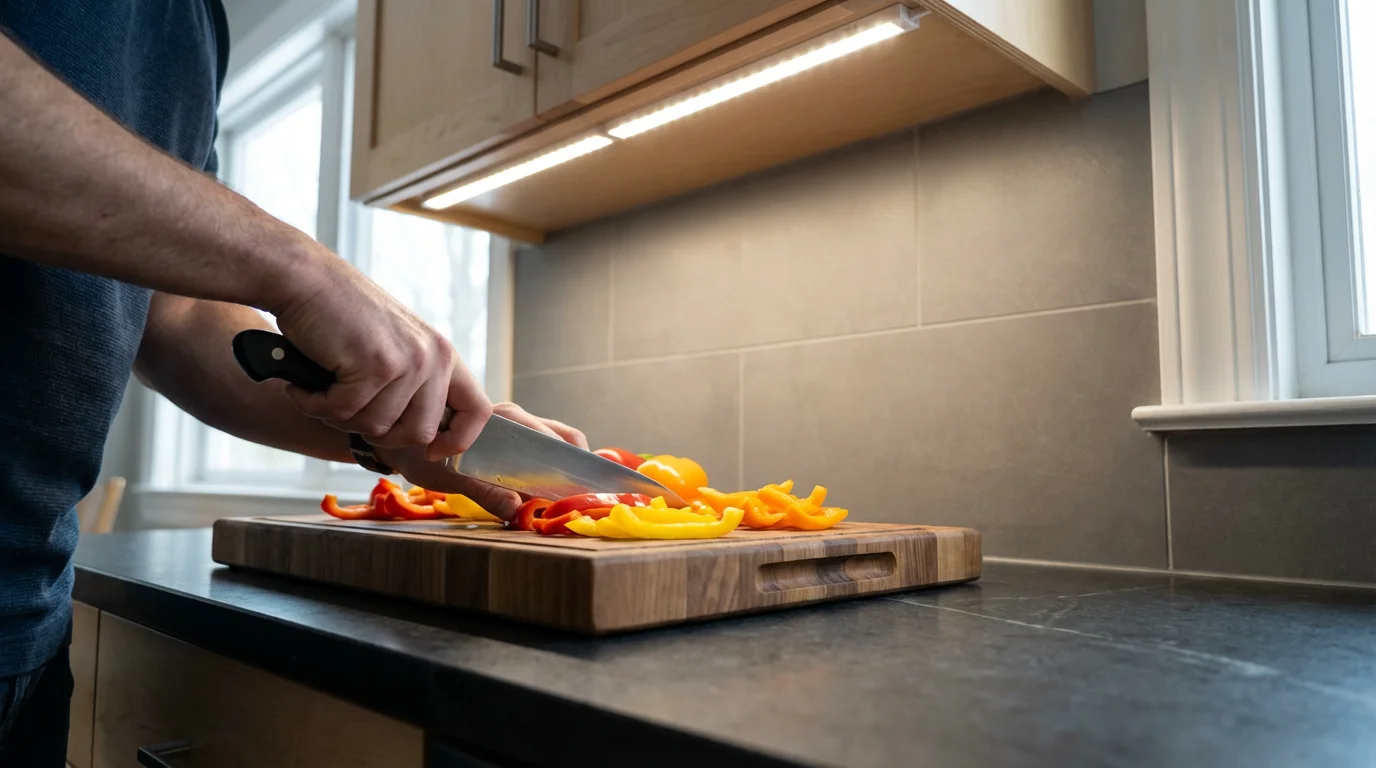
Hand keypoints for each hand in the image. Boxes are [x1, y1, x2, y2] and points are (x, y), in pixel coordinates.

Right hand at [269, 251, 490, 458]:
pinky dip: (315, 404)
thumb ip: (415, 385)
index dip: (458, 440)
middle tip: (348, 407)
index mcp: (443, 355)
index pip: (478, 410)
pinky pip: (343, 413)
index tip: (432, 451)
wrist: (306, 280)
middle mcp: (433, 358)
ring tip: (325, 384)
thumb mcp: (396, 348)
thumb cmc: (341, 318)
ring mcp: (407, 362)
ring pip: (376, 427)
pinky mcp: (375, 365)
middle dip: (379, 433)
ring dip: (339, 415)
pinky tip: (306, 382)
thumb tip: (425, 439)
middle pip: (419, 434)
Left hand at [376, 402, 587, 518]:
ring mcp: (515, 428)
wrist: (397, 436)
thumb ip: (484, 491)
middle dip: (573, 469)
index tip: (582, 488)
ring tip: (565, 500)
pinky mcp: (509, 441)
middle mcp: (515, 419)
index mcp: (504, 420)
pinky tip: (546, 496)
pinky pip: (539, 453)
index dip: (570, 464)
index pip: (551, 440)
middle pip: (561, 440)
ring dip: (562, 471)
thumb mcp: (448, 475)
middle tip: (577, 499)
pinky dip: (548, 473)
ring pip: (555, 444)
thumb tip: (517, 511)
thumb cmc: (420, 450)